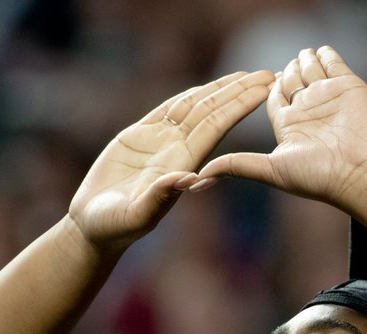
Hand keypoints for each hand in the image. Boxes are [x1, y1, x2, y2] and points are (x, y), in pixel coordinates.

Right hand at [68, 70, 274, 251]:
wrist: (94, 226)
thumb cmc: (115, 227)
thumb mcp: (137, 215)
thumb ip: (161, 196)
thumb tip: (191, 179)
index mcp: (183, 165)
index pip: (217, 127)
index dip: (240, 105)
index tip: (265, 90)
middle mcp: (177, 151)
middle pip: (214, 112)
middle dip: (241, 91)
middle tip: (273, 73)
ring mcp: (160, 143)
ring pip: (195, 107)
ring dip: (221, 90)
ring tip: (247, 75)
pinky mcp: (139, 137)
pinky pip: (168, 110)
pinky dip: (187, 97)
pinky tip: (206, 88)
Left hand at [197, 47, 366, 214]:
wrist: (359, 172)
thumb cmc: (317, 177)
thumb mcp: (271, 170)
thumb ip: (237, 165)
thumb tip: (198, 179)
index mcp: (288, 125)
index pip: (272, 96)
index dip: (264, 87)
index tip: (255, 80)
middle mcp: (307, 109)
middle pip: (290, 79)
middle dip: (285, 71)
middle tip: (283, 69)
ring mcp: (328, 95)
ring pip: (310, 67)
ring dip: (303, 59)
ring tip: (300, 55)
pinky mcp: (348, 84)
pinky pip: (334, 62)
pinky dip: (325, 54)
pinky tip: (318, 52)